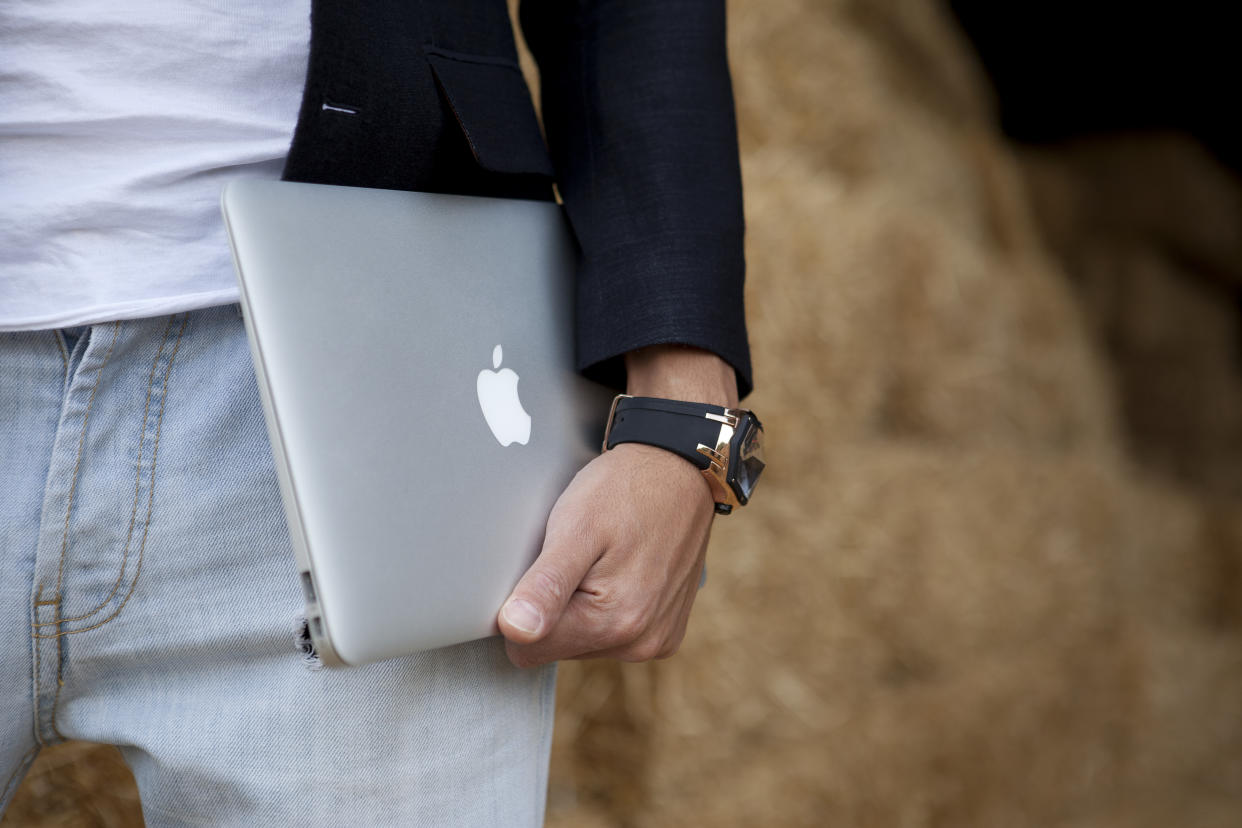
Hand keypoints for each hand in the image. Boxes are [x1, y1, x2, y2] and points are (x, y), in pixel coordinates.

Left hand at [496, 345, 737, 666]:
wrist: (681, 470)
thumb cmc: (625, 490)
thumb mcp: (576, 527)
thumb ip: (546, 585)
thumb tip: (516, 632)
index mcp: (611, 622)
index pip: (527, 649)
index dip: (522, 609)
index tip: (543, 569)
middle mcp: (638, 643)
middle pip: (557, 648)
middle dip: (555, 607)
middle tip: (574, 557)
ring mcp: (656, 640)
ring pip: (584, 643)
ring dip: (581, 605)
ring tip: (598, 558)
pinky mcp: (666, 632)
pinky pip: (615, 635)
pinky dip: (609, 606)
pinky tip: (620, 568)